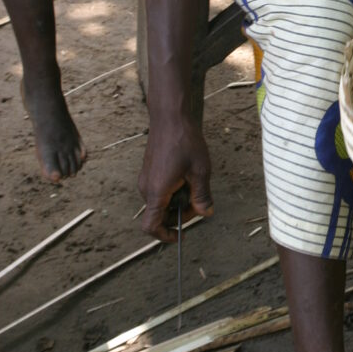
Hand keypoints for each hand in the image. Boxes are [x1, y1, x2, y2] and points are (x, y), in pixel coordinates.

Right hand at [138, 117, 213, 242]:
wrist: (170, 116)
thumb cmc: (184, 141)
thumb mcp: (200, 170)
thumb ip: (202, 195)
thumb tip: (206, 213)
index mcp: (156, 192)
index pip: (151, 226)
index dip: (165, 235)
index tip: (179, 235)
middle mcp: (146, 188)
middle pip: (160, 214)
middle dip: (181, 213)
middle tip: (199, 199)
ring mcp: (146, 178)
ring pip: (162, 201)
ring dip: (178, 200)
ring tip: (194, 182)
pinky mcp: (150, 170)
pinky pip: (160, 189)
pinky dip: (174, 189)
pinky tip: (187, 174)